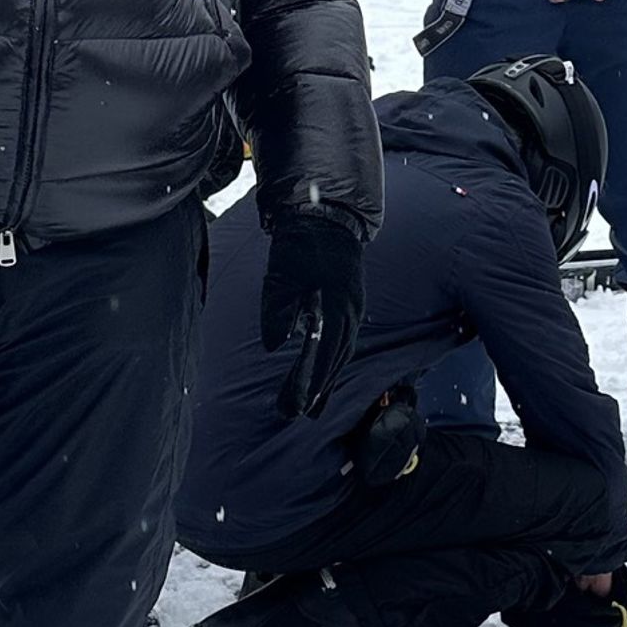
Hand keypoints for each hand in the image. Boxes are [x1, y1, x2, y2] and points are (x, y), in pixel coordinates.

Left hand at [261, 204, 366, 420]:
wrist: (325, 213)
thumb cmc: (301, 242)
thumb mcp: (281, 275)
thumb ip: (276, 310)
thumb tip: (273, 346)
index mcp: (339, 305)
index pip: (328, 352)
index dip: (315, 382)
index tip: (301, 406)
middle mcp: (352, 310)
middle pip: (338, 357)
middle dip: (319, 387)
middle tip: (300, 414)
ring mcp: (354, 306)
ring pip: (342, 350)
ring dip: (327, 377)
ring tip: (311, 404)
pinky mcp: (349, 302)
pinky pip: (342, 338)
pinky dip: (331, 358)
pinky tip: (320, 371)